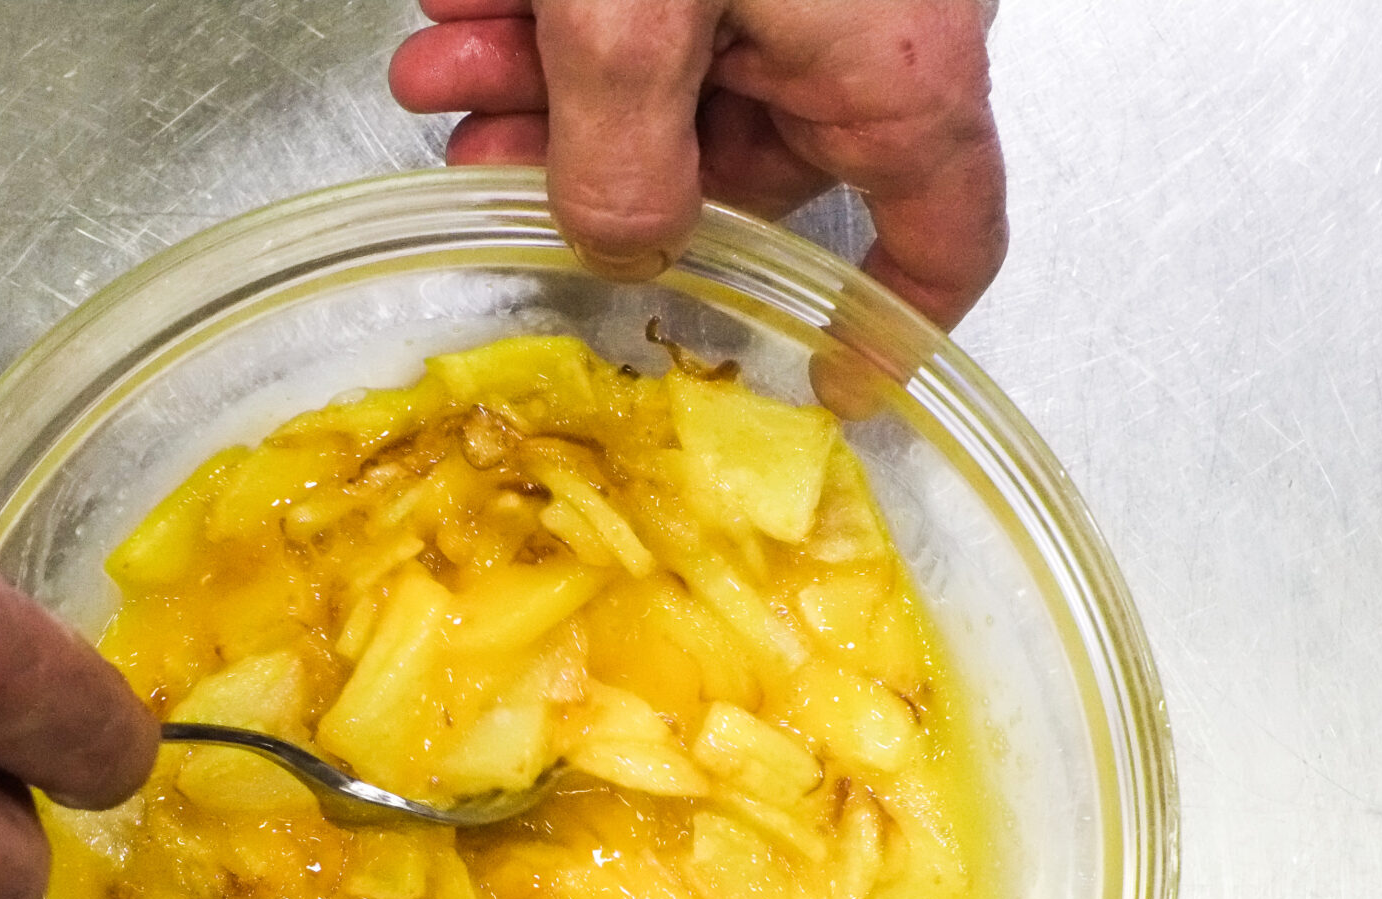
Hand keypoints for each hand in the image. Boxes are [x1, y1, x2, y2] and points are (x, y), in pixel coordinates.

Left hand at [388, 0, 1005, 327]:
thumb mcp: (631, 13)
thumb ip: (618, 157)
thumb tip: (619, 242)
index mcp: (898, 66)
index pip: (941, 234)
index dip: (894, 324)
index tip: (841, 379)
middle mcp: (874, 17)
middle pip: (750, 150)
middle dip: (598, 159)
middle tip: (484, 155)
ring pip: (681, 62)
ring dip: (547, 76)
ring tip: (440, 65)